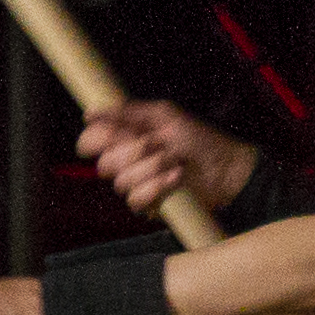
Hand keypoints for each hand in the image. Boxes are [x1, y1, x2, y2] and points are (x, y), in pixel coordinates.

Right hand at [75, 102, 254, 219]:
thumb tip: (90, 113)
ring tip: (175, 162)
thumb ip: (127, 112)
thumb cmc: (198, 138)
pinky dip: (157, 187)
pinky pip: (136, 200)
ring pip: (122, 182)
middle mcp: (127, 159)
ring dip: (152, 170)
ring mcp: (137, 182)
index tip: (113, 136)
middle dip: (134, 153)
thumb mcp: (164, 115)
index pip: (93, 140)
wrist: (224, 167)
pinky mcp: (149, 202)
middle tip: (158, 145)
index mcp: (127, 135)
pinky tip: (175, 178)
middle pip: (105, 164)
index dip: (96, 140)